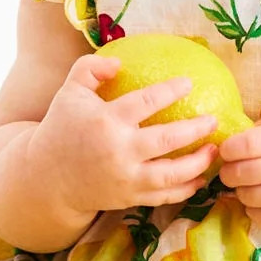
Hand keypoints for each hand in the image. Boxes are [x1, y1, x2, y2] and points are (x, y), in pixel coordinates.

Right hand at [29, 56, 220, 214]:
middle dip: (197, 129)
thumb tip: (119, 63)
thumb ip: (91, 68)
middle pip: (168, 139)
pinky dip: (186, 189)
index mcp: (106, 121)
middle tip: (214, 119)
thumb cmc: (61, 128)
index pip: (147, 102)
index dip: (171, 91)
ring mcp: (126, 178)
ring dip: (198, 162)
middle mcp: (119, 151)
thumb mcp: (69, 92)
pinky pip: (164, 196)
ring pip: (172, 174)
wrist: (46, 179)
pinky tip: (200, 178)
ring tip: (214, 149)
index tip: (188, 83)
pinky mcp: (129, 198)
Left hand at [218, 109, 260, 239]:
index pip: (242, 145)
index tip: (230, 150)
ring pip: (242, 195)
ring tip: (255, 184)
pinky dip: (254, 207)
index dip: (229, 148)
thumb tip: (248, 128)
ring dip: (242, 189)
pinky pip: (252, 214)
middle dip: (229, 170)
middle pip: (235, 172)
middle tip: (235, 169)